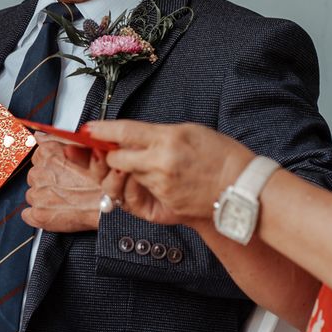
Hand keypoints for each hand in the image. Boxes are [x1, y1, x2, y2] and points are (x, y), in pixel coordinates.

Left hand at [22, 139, 107, 231]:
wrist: (108, 205)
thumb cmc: (101, 180)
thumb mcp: (83, 150)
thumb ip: (57, 139)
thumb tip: (39, 136)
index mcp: (47, 154)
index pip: (38, 157)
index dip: (51, 166)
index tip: (61, 172)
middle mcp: (39, 172)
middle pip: (35, 176)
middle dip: (47, 182)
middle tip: (66, 187)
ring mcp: (37, 194)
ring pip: (32, 195)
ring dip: (44, 198)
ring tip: (65, 200)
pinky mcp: (38, 214)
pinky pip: (29, 214)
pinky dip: (39, 214)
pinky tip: (55, 212)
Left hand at [88, 121, 254, 221]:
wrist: (243, 189)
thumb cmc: (221, 155)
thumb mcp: (190, 131)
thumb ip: (159, 133)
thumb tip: (135, 134)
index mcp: (167, 138)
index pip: (124, 131)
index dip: (102, 130)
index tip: (87, 128)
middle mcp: (160, 162)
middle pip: (117, 157)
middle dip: (111, 154)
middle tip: (111, 149)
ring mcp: (161, 185)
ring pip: (129, 175)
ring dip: (130, 170)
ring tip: (148, 164)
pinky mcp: (165, 203)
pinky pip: (144, 191)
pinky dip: (145, 184)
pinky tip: (161, 179)